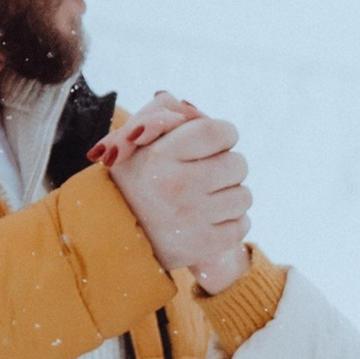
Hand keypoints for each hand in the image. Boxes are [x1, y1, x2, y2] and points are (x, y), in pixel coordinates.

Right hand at [97, 95, 250, 289]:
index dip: (222, 134)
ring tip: (204, 198)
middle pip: (238, 164)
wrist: (115, 233)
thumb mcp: (135, 137)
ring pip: (244, 196)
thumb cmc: (136, 175)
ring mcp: (191, 219)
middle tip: (204, 174)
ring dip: (230, 195)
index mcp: (160, 155)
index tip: (210, 144)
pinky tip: (207, 220)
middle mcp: (176, 186)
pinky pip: (242, 225)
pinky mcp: (204, 246)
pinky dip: (230, 222)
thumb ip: (164, 112)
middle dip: (225, 166)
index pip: (221, 131)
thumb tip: (197, 113)